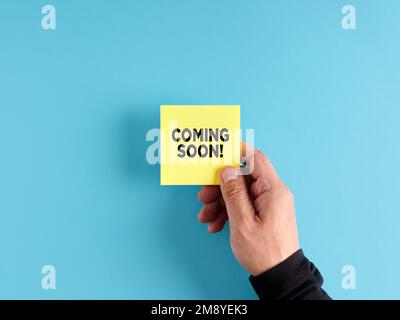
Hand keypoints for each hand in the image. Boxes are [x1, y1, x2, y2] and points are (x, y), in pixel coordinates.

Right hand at [197, 146, 299, 275]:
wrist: (279, 275)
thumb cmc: (264, 252)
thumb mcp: (242, 222)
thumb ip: (233, 193)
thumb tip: (227, 171)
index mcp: (273, 190)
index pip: (256, 159)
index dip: (237, 152)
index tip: (219, 151)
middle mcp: (273, 193)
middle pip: (243, 178)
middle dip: (220, 186)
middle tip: (203, 196)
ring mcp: (269, 204)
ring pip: (240, 192)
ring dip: (220, 202)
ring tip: (206, 217)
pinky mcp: (264, 213)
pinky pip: (244, 205)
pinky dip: (228, 212)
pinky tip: (216, 224)